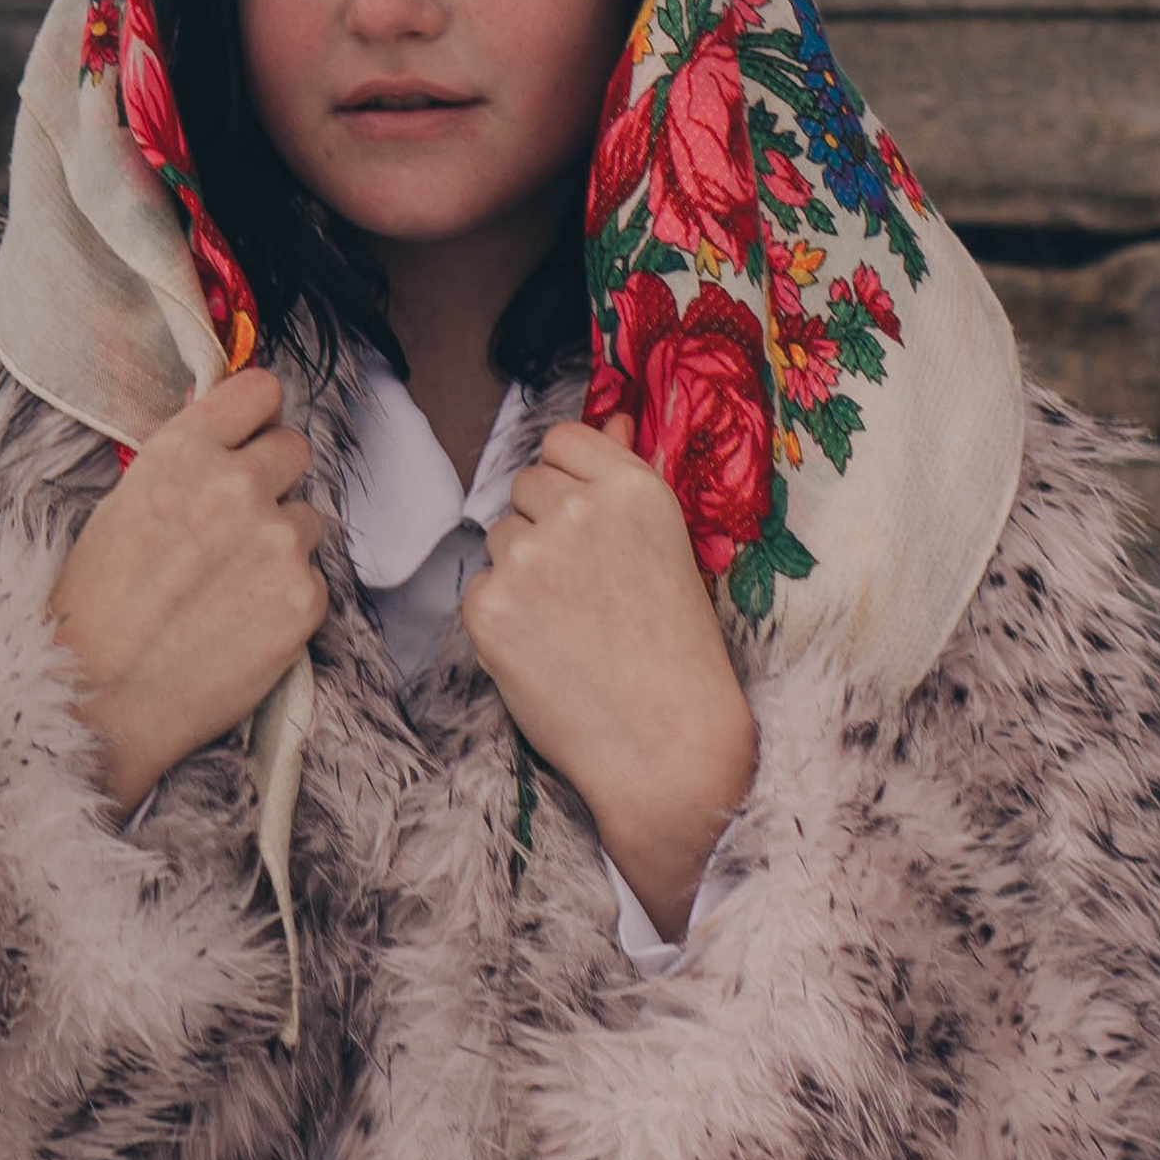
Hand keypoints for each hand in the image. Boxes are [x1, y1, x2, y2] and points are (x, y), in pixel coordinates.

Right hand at [46, 368, 325, 819]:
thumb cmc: (94, 606)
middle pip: (295, 448)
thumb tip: (223, 426)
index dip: (255, 417)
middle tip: (234, 525)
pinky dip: (286, 598)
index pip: (260, 391)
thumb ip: (183, 463)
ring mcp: (278, 541)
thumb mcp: (123, 505)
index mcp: (185, 452)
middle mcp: (239, 485)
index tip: (249, 436)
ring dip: (280, 543)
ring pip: (306, 518)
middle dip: (271, 479)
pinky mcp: (306, 598)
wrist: (96, 699)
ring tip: (227, 587)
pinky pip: (313, 578)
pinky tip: (240, 624)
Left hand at [462, 415, 756, 940]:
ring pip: (501, 537)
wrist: (666, 743)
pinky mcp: (489, 605)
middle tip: (586, 588)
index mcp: (633, 488)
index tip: (584, 519)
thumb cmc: (678, 649)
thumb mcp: (669, 547)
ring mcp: (529, 556)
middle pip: (525, 485)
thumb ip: (629, 476)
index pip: (562, 440)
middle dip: (544, 524)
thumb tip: (611, 417)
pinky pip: (481, 588)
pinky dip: (503, 617)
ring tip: (572, 625)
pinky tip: (545, 651)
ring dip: (523, 570)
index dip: (568, 480)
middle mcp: (578, 509)